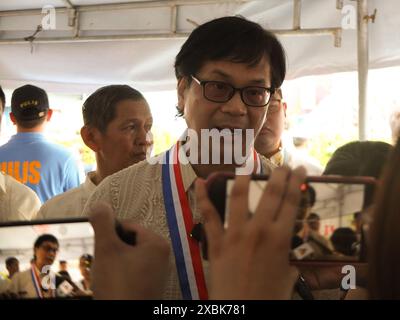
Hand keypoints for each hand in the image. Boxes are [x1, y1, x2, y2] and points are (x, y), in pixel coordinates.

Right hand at [89, 202, 169, 299]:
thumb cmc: (118, 283)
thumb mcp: (107, 249)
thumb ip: (103, 223)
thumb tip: (100, 204)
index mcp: (157, 243)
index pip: (129, 225)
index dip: (110, 231)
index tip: (98, 243)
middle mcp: (162, 256)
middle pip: (130, 240)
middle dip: (113, 247)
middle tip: (101, 259)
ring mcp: (158, 272)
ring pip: (130, 256)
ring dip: (115, 260)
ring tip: (105, 272)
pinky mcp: (151, 285)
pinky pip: (134, 270)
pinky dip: (121, 272)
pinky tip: (111, 281)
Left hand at [195, 166, 305, 298]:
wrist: (240, 312)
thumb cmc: (268, 298)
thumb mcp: (288, 278)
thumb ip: (289, 262)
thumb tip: (289, 257)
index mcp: (280, 238)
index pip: (291, 202)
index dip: (296, 182)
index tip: (299, 169)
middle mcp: (258, 230)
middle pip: (271, 194)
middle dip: (278, 175)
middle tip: (282, 165)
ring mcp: (235, 233)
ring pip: (240, 197)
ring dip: (245, 178)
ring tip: (248, 165)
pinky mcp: (216, 241)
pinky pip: (208, 215)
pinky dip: (203, 197)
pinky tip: (201, 182)